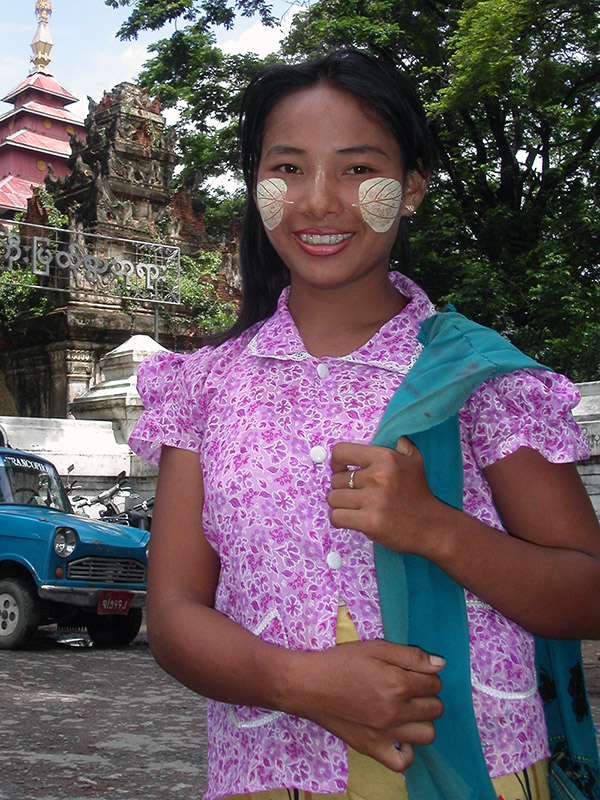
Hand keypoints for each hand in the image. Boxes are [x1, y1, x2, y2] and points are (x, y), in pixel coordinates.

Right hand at [283, 639, 443, 770]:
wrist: (308, 685)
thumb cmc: (341, 662)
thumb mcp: (375, 648)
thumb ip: (410, 656)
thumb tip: (440, 665)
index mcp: (398, 683)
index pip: (434, 684)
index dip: (428, 675)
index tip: (414, 673)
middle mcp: (395, 712)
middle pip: (435, 708)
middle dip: (428, 695)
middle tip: (409, 688)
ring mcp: (385, 734)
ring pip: (427, 734)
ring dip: (422, 720)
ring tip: (407, 710)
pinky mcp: (372, 749)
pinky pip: (403, 761)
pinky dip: (407, 750)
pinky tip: (399, 735)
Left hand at [327, 437, 440, 555]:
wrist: (431, 526)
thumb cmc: (419, 494)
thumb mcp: (414, 461)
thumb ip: (401, 446)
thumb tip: (395, 437)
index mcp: (385, 458)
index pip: (341, 452)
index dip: (336, 462)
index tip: (342, 470)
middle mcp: (378, 476)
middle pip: (336, 480)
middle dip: (343, 488)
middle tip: (358, 495)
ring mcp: (373, 500)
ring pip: (333, 499)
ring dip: (341, 505)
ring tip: (357, 507)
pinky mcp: (369, 522)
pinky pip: (336, 517)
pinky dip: (340, 520)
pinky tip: (353, 519)